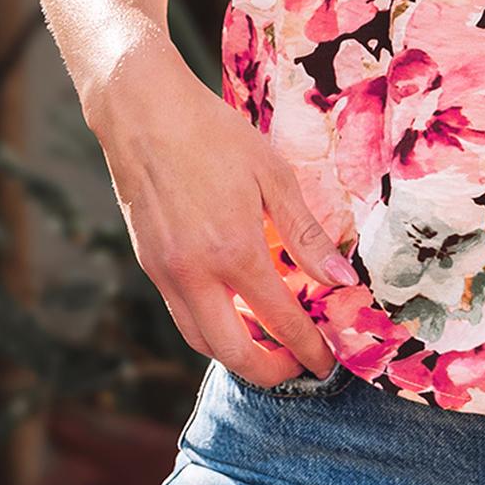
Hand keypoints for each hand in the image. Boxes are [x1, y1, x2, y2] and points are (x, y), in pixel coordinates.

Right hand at [88, 37, 357, 388]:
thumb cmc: (214, 134)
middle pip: (233, 353)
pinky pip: (181, 315)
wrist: (142, 112)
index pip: (280, 320)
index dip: (308, 347)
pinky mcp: (149, 263)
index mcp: (233, 250)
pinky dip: (211, 329)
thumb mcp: (272, 174)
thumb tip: (342, 278)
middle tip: (300, 368)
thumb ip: (306, 233)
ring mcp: (165, 273)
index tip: (327, 362)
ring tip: (270, 346)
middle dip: (270, 372)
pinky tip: (234, 313)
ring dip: (236, 355)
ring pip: (200, 341)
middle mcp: (194, 273)